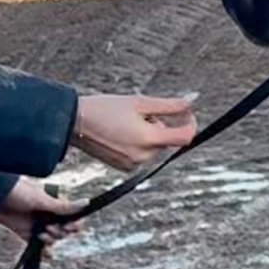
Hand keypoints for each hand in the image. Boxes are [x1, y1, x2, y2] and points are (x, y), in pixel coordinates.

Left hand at [0, 178, 80, 246]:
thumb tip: (86, 203)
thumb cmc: (20, 192)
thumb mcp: (43, 200)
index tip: (69, 227)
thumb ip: (63, 207)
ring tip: (42, 234)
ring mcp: (37, 224)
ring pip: (52, 238)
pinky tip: (47, 255)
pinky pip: (37, 245)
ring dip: (50, 240)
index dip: (73, 224)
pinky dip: (43, 251)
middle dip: (60, 232)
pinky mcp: (25, 232)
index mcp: (55, 204)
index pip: (72, 217)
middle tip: (51, 227)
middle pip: (63, 230)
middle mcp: (48, 215)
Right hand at [71, 94, 196, 170]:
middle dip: (160, 125)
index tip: (185, 112)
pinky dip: (139, 143)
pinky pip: (142, 154)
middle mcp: (143, 157)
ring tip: (126, 123)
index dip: (190, 122)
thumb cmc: (106, 108)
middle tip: (139, 114)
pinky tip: (121, 133)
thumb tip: (193, 100)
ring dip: (149, 134)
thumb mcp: (141, 102)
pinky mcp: (124, 168)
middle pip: (167, 140)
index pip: (185, 137)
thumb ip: (171, 105)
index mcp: (149, 140)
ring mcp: (133, 165)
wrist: (74, 123)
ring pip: (155, 147)